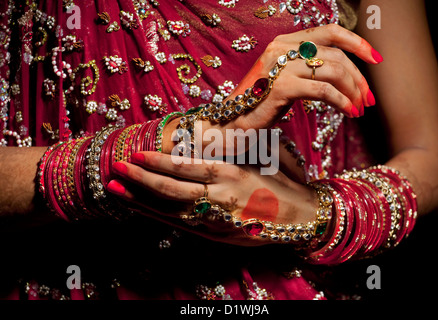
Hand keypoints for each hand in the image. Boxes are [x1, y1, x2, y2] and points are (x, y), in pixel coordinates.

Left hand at [105, 151, 317, 245]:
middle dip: (140, 179)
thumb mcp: (259, 157)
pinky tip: (138, 207)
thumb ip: (228, 148)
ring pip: (171, 210)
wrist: (302, 216)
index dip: (158, 162)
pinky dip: (157, 215)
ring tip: (114, 188)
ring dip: (140, 200)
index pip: (186, 168)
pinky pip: (180, 224)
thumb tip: (199, 134)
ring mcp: (217, 219)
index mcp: (232, 174)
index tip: (135, 153)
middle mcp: (221, 197)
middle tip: (115, 167)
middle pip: (172, 190)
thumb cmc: (282, 181)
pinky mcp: (216, 234)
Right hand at [224, 24, 380, 130]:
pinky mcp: (281, 87)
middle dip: (358, 78)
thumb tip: (345, 73)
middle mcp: (281, 48)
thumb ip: (309, 69)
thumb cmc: (260, 104)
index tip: (375, 58)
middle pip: (336, 54)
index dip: (356, 42)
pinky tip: (348, 112)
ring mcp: (280, 66)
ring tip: (359, 109)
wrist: (232, 122)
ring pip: (333, 70)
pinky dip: (341, 101)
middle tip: (368, 99)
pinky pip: (322, 90)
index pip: (329, 31)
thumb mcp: (286, 79)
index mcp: (284, 43)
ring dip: (353, 91)